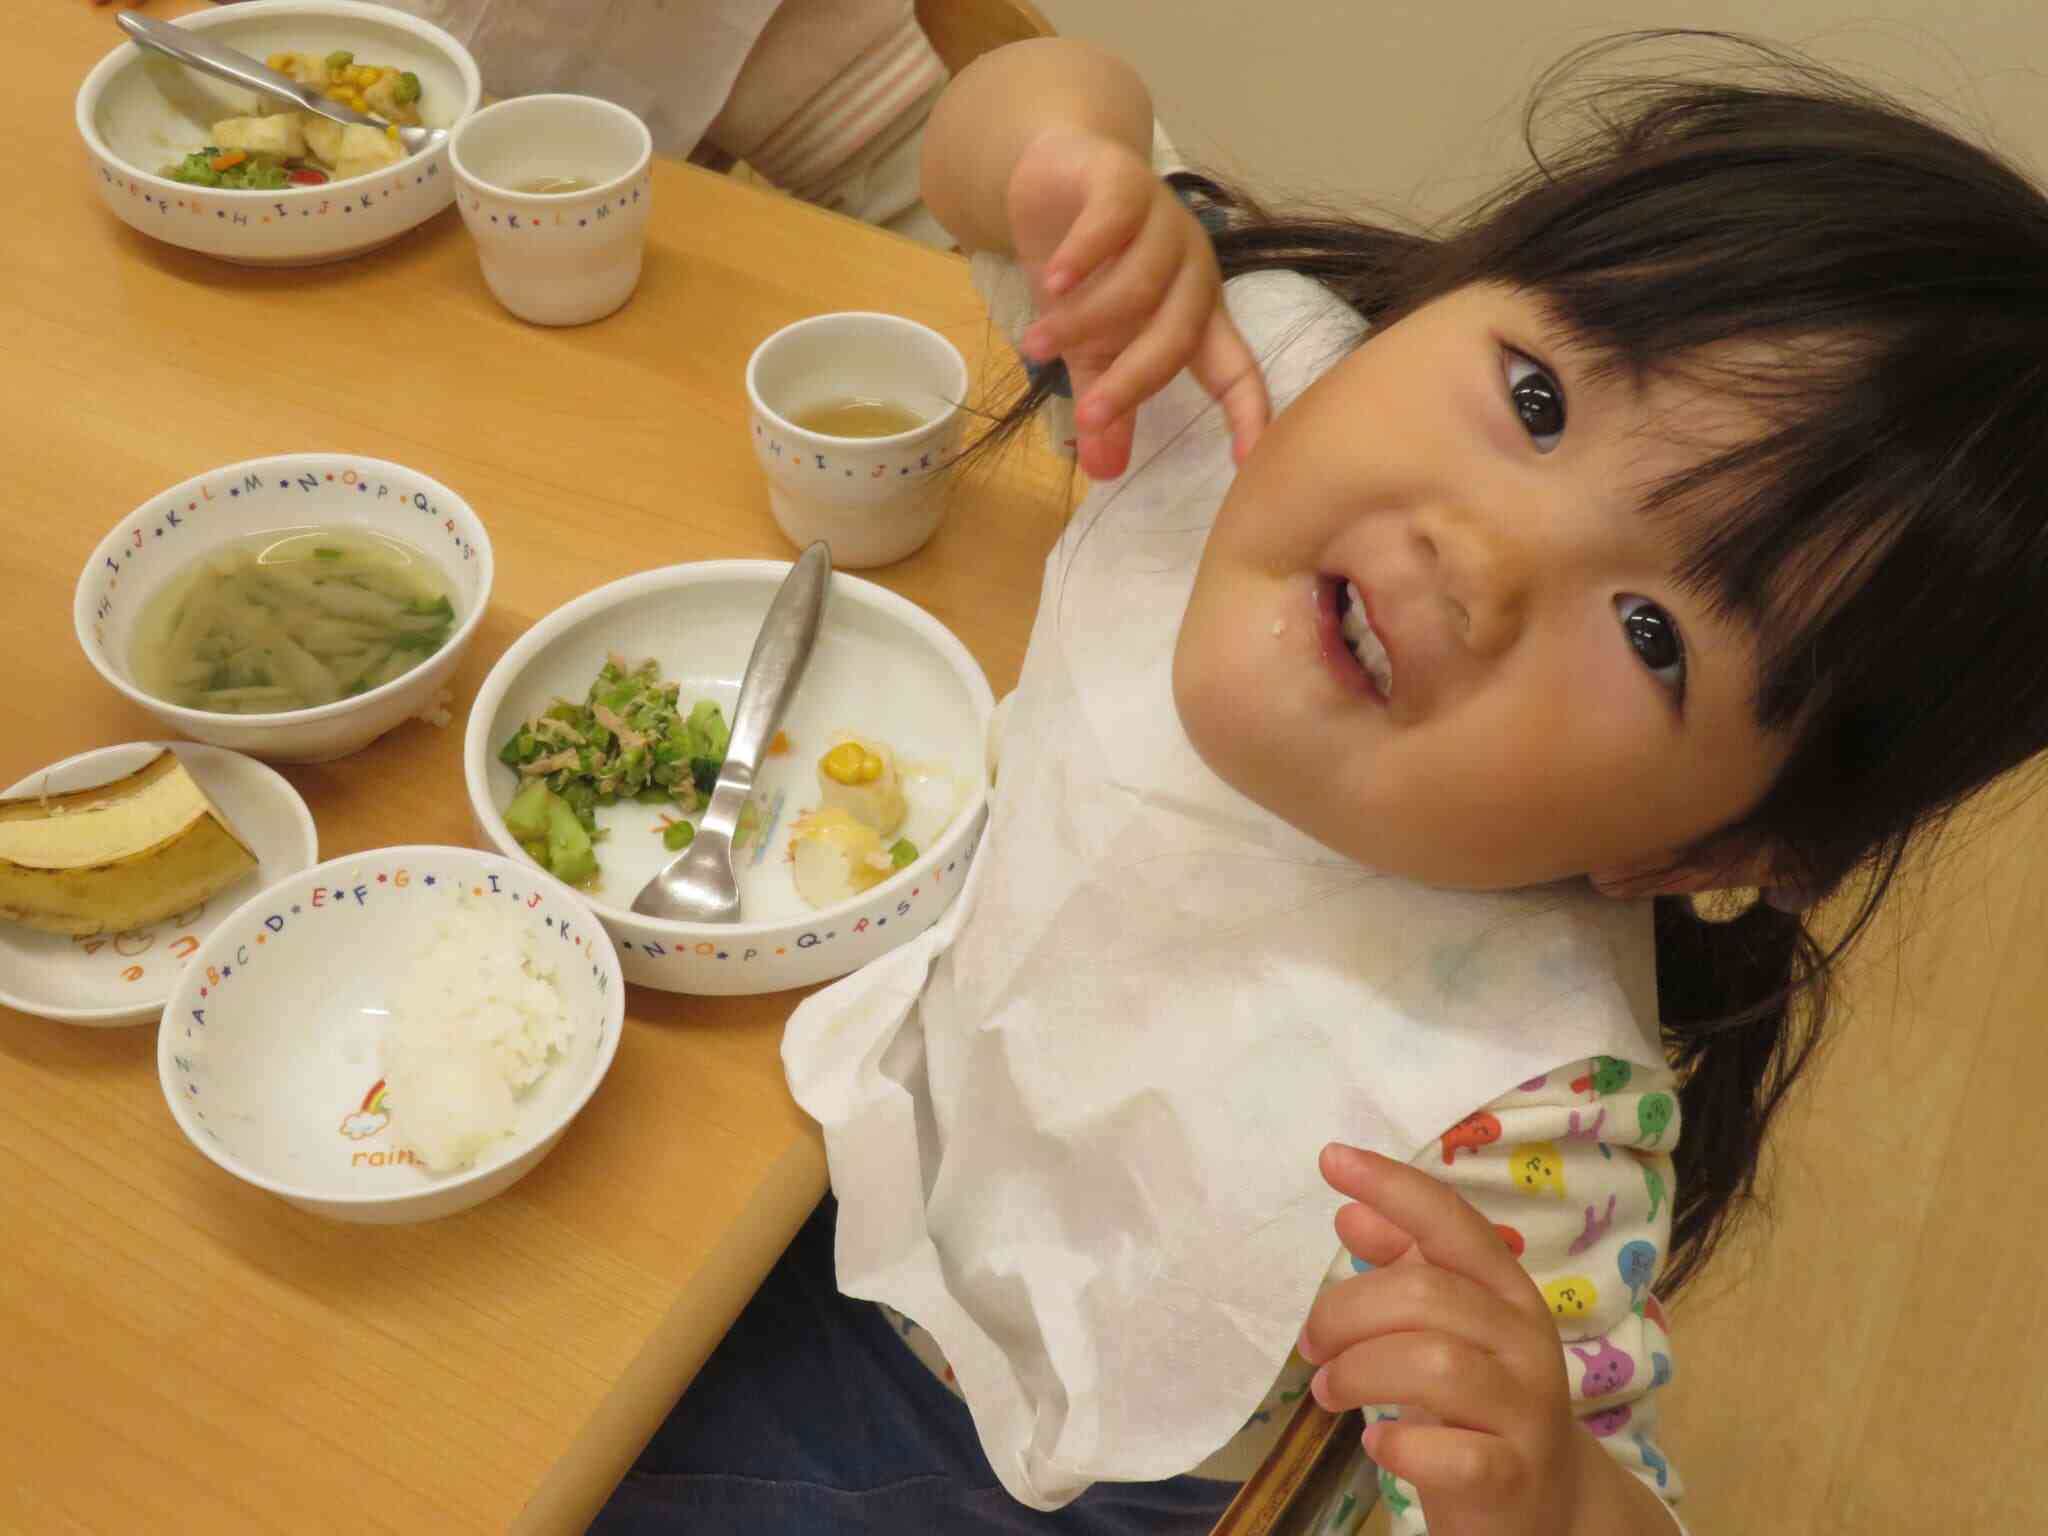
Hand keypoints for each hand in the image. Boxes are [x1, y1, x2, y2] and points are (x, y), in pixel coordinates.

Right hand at [1004, 130, 1268, 478]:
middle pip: (1179, 335)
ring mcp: (1164, 222)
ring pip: (1138, 285)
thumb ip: (1103, 401)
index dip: (1246, 413)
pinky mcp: (1126, 181)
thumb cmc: (1086, 269)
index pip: (1233, 370)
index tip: (1248, 465)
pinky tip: (1052, 282)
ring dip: (1084, 323)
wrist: (1056, 177)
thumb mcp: (1091, 344)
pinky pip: (1112, 223)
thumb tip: (1103, 473)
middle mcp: (1192, 269)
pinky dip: (1082, 257)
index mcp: (1196, 313)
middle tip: (1090, 417)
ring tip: (1036, 348)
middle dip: (1133, 381)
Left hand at [1297, 1143, 1591, 1535]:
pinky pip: (1450, 1452)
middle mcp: (1525, 1340)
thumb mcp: (1447, 1328)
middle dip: (1347, 1312)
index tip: (1331, 1159)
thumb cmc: (1480, 1403)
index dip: (1393, 1187)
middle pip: (1425, 1294)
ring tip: (1329, 1391)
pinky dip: (1400, 1445)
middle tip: (1312, 1345)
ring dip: (1359, 1373)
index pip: (1451, 1221)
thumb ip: (1405, 1267)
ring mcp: (1525, 1410)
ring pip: (1434, 1364)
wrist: (1547, 1505)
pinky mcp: (1512, 1476)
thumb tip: (1350, 1211)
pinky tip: (1379, 1445)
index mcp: (1506, 1291)